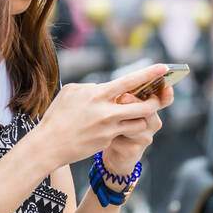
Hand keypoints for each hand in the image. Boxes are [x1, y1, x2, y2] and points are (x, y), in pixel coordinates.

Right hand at [31, 63, 169, 169]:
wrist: (49, 145)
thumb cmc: (58, 115)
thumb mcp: (72, 92)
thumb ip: (93, 87)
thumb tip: (106, 88)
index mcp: (98, 95)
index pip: (129, 82)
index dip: (149, 73)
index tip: (164, 67)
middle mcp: (107, 112)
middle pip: (144, 107)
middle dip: (155, 102)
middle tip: (157, 98)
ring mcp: (109, 129)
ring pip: (140, 123)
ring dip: (141, 118)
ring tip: (135, 115)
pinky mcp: (108, 143)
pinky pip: (123, 134)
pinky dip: (122, 130)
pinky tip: (109, 129)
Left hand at [102, 81, 173, 174]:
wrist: (110, 147)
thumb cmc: (116, 120)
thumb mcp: (121, 106)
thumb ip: (125, 97)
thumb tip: (124, 95)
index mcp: (151, 107)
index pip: (163, 98)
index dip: (166, 92)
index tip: (166, 85)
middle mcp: (153, 121)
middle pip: (150, 109)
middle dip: (137, 102)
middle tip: (124, 97)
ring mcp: (146, 136)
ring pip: (138, 124)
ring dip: (122, 118)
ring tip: (111, 115)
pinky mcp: (134, 149)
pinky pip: (124, 137)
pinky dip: (113, 133)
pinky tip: (104, 132)